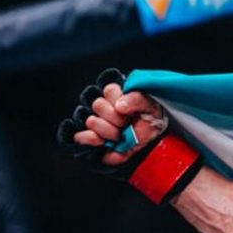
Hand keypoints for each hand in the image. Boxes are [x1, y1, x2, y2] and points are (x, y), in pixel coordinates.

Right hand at [56, 68, 198, 203]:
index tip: (130, 111)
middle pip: (98, 104)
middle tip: (127, 124)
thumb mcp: (150, 106)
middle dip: (116, 118)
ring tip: (120, 135)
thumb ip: (137, 99)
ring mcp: (96, 124)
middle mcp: (104, 109)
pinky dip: (91, 139)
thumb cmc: (151, 121)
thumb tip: (119, 105)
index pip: (108, 90)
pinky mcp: (92, 140)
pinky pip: (80, 137)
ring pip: (91, 121)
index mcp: (116, 96)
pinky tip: (103, 141)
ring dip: (109, 130)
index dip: (119, 100)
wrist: (152, 143)